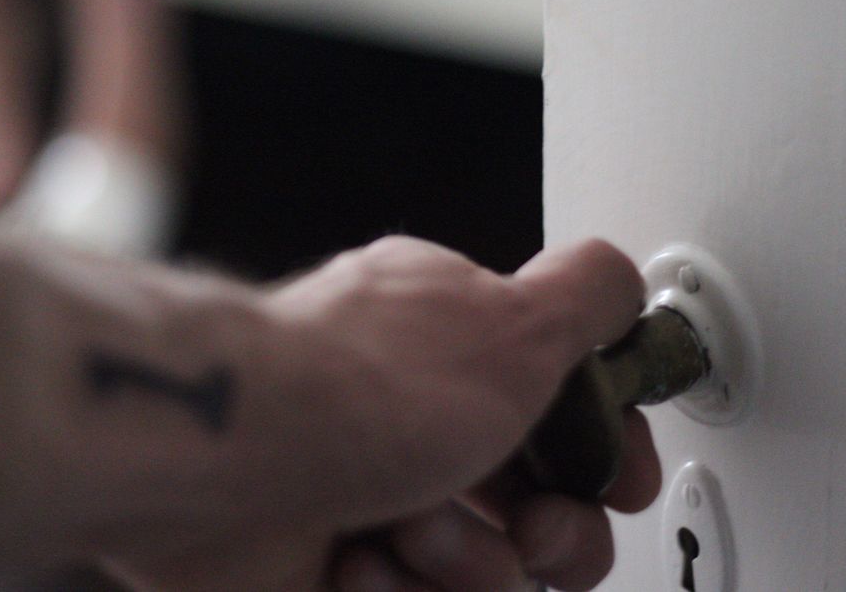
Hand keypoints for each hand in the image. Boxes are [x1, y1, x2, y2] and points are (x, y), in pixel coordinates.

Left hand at [117, 237, 659, 590]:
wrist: (222, 464)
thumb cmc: (355, 390)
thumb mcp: (514, 325)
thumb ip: (586, 296)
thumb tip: (623, 281)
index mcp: (459, 341)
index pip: (567, 407)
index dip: (606, 457)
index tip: (616, 481)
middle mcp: (415, 414)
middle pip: (535, 506)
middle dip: (548, 534)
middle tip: (530, 529)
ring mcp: (373, 491)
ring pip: (483, 571)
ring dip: (463, 565)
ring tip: (406, 529)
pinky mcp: (334, 564)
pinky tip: (354, 562)